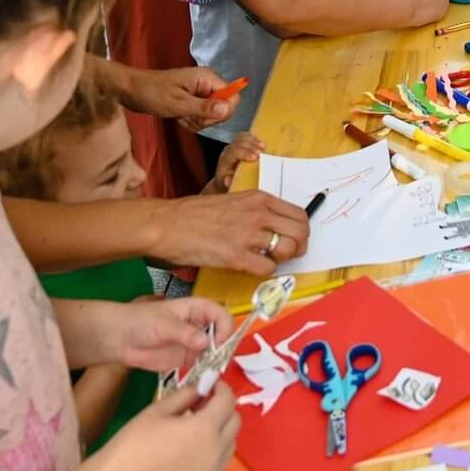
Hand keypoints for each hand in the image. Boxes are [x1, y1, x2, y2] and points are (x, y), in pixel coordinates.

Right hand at [88, 384, 240, 470]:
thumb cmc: (134, 443)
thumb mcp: (158, 410)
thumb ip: (185, 395)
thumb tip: (201, 387)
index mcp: (205, 428)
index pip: (227, 401)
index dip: (221, 388)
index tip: (211, 385)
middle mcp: (216, 451)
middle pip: (235, 422)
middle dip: (224, 408)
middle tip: (203, 404)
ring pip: (230, 444)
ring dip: (221, 431)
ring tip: (197, 428)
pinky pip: (220, 464)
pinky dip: (215, 452)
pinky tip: (194, 450)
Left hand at [110, 297, 233, 374]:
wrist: (120, 338)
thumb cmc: (141, 321)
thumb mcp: (164, 324)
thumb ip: (185, 333)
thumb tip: (206, 343)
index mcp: (197, 309)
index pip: (221, 314)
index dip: (224, 327)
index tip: (218, 344)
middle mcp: (199, 325)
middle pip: (222, 334)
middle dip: (224, 347)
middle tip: (218, 362)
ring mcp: (194, 343)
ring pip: (215, 351)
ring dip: (216, 361)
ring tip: (211, 373)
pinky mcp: (187, 359)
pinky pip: (203, 365)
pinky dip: (206, 371)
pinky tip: (203, 378)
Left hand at [122, 65, 239, 130]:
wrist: (131, 89)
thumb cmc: (152, 93)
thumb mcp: (178, 103)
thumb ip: (204, 107)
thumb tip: (228, 109)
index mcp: (207, 78)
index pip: (233, 96)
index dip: (223, 111)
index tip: (204, 116)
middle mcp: (207, 83)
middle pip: (224, 107)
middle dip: (208, 118)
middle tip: (188, 117)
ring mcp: (200, 91)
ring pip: (213, 113)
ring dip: (198, 121)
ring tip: (181, 117)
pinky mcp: (193, 99)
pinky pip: (202, 114)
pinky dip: (192, 120)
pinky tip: (180, 118)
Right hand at [144, 191, 308, 273]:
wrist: (168, 224)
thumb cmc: (196, 213)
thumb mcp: (234, 201)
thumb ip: (257, 210)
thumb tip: (277, 225)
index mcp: (259, 199)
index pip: (300, 215)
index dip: (301, 231)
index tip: (295, 239)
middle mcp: (258, 214)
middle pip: (301, 233)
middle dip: (299, 247)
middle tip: (288, 255)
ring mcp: (248, 235)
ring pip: (289, 250)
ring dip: (282, 260)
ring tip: (268, 260)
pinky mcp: (236, 257)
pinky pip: (268, 268)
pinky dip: (265, 271)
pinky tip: (253, 267)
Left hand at [207, 132, 263, 194]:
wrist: (223, 179)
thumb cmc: (227, 182)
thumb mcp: (226, 185)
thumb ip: (227, 182)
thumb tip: (228, 180)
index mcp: (225, 161)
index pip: (233, 153)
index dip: (245, 154)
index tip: (255, 157)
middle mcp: (227, 151)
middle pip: (238, 143)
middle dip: (251, 147)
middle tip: (261, 152)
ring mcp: (232, 146)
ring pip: (241, 138)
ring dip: (253, 141)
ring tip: (263, 146)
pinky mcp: (237, 143)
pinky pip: (244, 136)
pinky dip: (252, 137)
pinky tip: (259, 141)